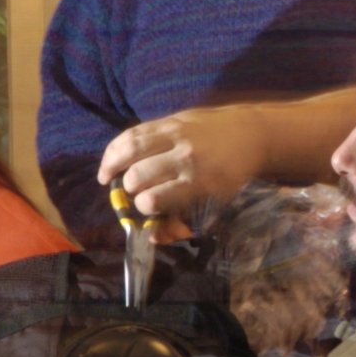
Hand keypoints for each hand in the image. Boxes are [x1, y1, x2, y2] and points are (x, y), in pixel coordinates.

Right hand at [98, 105, 271, 223]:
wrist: (250, 134)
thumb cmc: (232, 175)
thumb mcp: (217, 203)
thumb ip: (185, 223)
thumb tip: (154, 237)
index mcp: (198, 182)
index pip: (155, 199)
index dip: (144, 209)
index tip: (145, 210)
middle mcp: (184, 157)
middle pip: (139, 175)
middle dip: (128, 189)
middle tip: (129, 194)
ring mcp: (176, 135)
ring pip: (131, 148)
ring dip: (112, 164)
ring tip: (105, 178)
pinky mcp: (170, 119)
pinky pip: (135, 131)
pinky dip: (118, 145)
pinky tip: (111, 158)